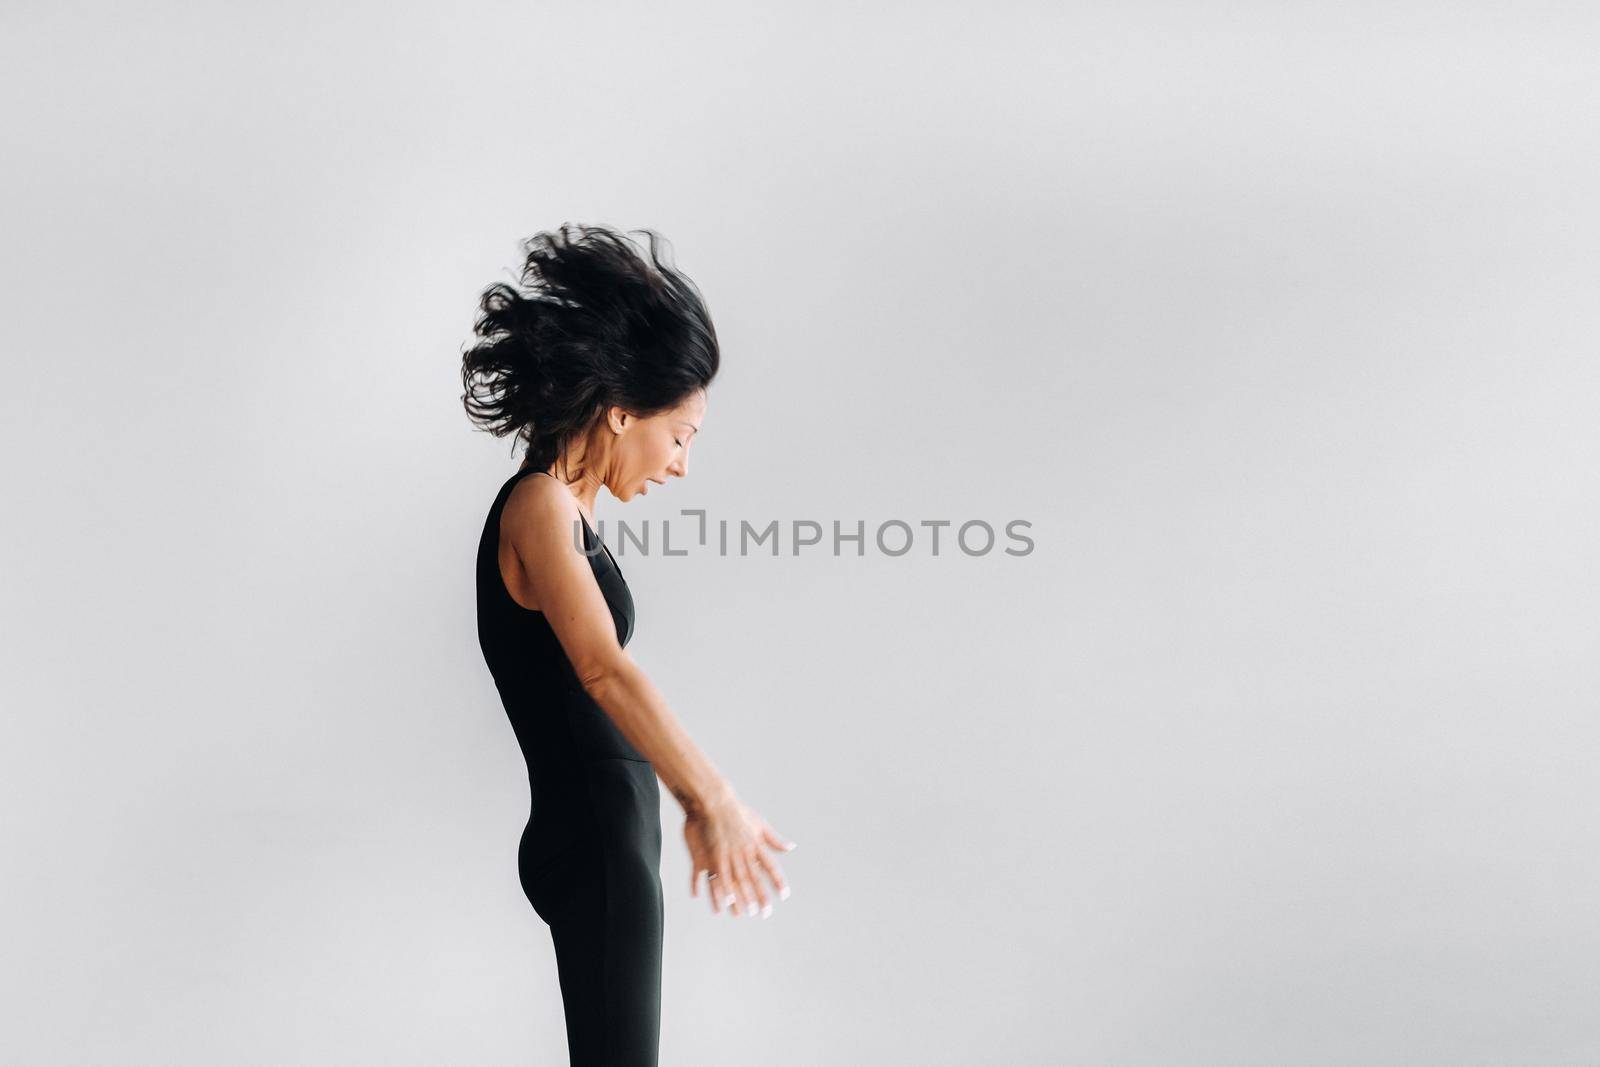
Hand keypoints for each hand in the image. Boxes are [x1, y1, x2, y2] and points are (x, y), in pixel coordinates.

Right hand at [684, 791, 794, 917]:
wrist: (716, 802)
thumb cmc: (739, 812)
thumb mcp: (760, 824)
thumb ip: (775, 839)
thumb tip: (791, 847)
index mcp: (756, 844)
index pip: (771, 866)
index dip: (778, 881)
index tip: (784, 895)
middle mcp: (744, 851)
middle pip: (754, 878)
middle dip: (760, 896)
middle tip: (765, 913)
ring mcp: (729, 853)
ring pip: (738, 880)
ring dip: (743, 897)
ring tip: (748, 912)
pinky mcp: (714, 854)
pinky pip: (719, 875)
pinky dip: (723, 887)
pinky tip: (726, 900)